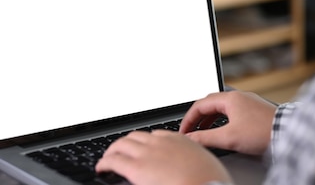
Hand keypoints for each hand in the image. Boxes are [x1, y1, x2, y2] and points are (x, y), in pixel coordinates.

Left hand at [96, 130, 231, 184]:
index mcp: (181, 141)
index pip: (157, 135)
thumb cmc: (212, 183)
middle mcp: (162, 143)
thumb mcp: (207, 167)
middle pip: (136, 136)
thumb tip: (189, 170)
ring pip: (122, 144)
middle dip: (126, 144)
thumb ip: (193, 163)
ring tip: (108, 158)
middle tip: (120, 152)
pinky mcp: (136, 168)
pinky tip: (102, 168)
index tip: (143, 149)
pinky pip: (113, 160)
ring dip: (113, 151)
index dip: (146, 143)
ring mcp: (148, 154)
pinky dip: (104, 163)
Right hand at [180, 90, 276, 155]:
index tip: (184, 131)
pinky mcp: (255, 109)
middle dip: (198, 118)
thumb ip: (206, 137)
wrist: (288, 133)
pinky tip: (223, 129)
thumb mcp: (229, 137)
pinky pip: (232, 111)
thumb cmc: (261, 132)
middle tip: (191, 131)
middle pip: (210, 104)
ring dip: (210, 119)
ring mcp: (247, 102)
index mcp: (229, 98)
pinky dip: (222, 120)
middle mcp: (238, 96)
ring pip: (221, 107)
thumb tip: (190, 138)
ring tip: (204, 132)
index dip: (189, 119)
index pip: (200, 105)